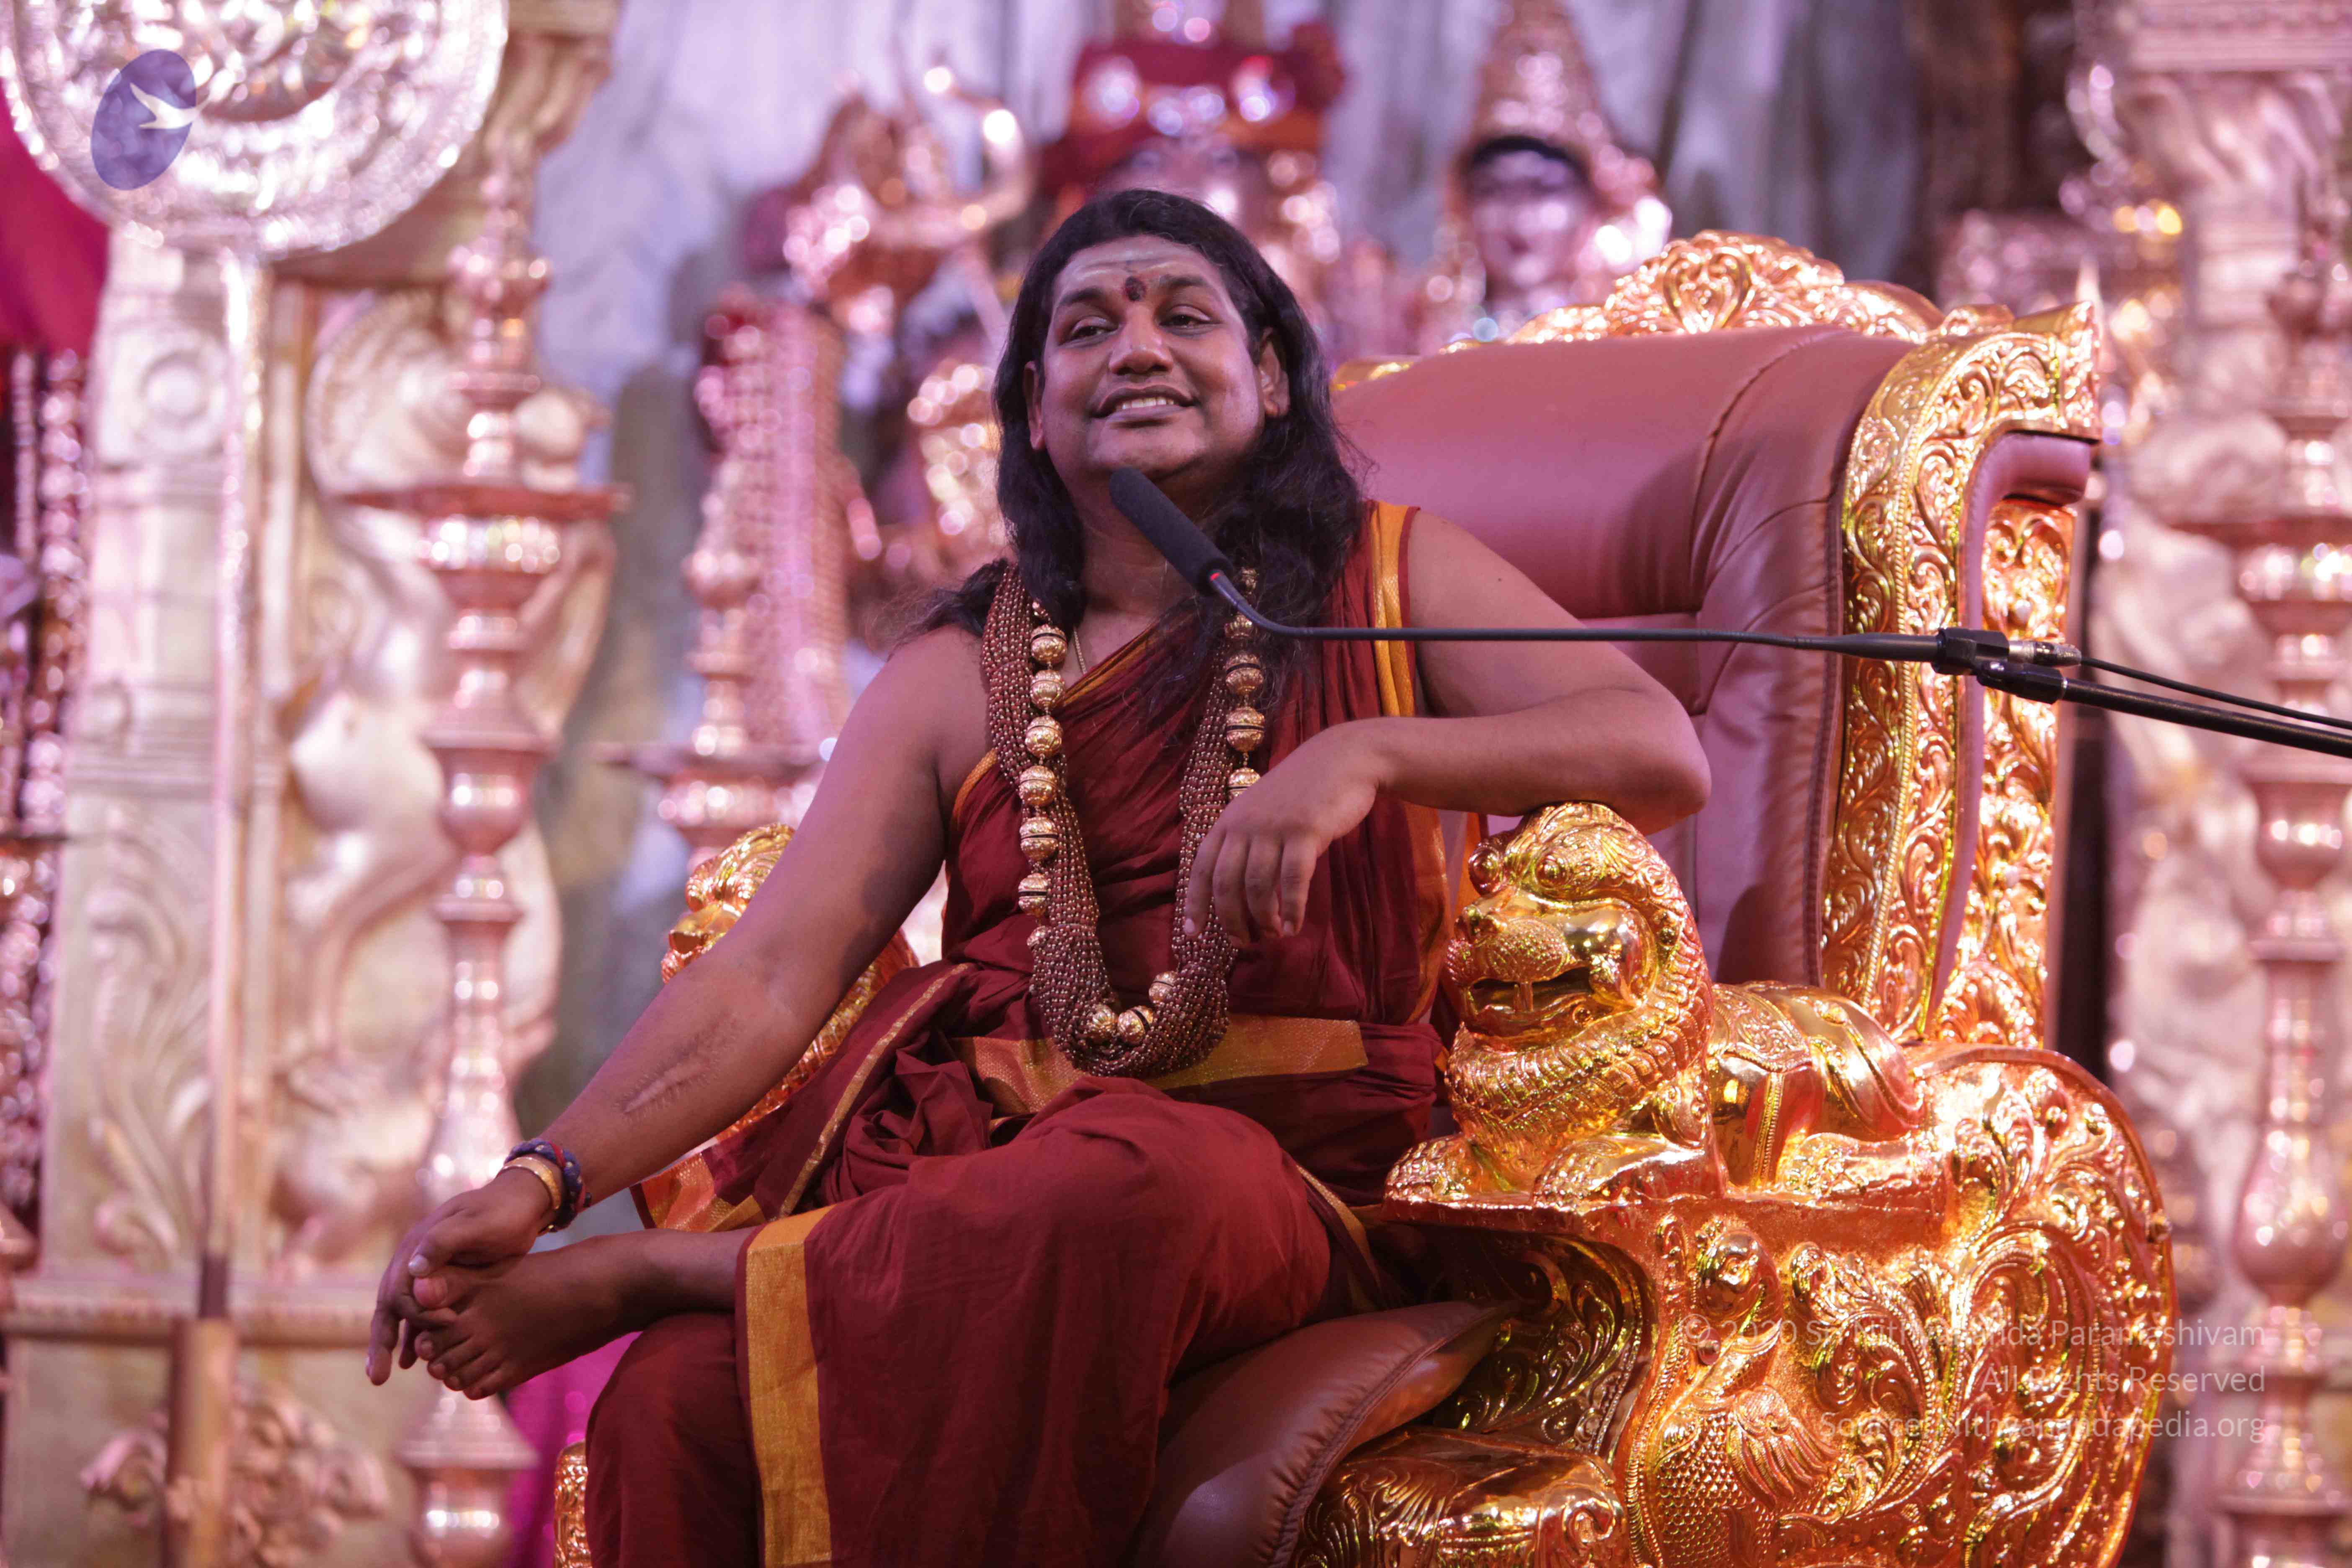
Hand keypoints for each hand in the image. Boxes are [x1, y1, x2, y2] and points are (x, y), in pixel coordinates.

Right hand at [365, 1166, 552, 1384]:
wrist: (522, 1204)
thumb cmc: (503, 1214)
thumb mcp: (478, 1225)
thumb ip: (445, 1243)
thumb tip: (413, 1272)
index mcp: (417, 1247)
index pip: (400, 1293)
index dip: (419, 1314)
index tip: (449, 1323)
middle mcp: (414, 1260)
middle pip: (387, 1306)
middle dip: (380, 1342)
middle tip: (376, 1378)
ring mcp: (425, 1271)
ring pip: (397, 1313)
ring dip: (390, 1344)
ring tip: (382, 1376)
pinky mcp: (442, 1280)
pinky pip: (416, 1313)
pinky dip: (411, 1335)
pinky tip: (411, 1358)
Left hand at [1182, 724, 1387, 943]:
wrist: (1342, 759)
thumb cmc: (1303, 792)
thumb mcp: (1264, 813)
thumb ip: (1251, 846)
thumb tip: (1245, 896)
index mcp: (1230, 820)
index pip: (1202, 867)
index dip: (1195, 903)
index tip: (1193, 933)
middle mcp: (1245, 824)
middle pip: (1227, 883)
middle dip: (1231, 920)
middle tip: (1243, 943)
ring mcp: (1274, 827)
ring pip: (1258, 887)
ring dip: (1263, 919)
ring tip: (1273, 935)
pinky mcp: (1305, 831)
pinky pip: (1292, 881)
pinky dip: (1291, 909)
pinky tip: (1293, 926)